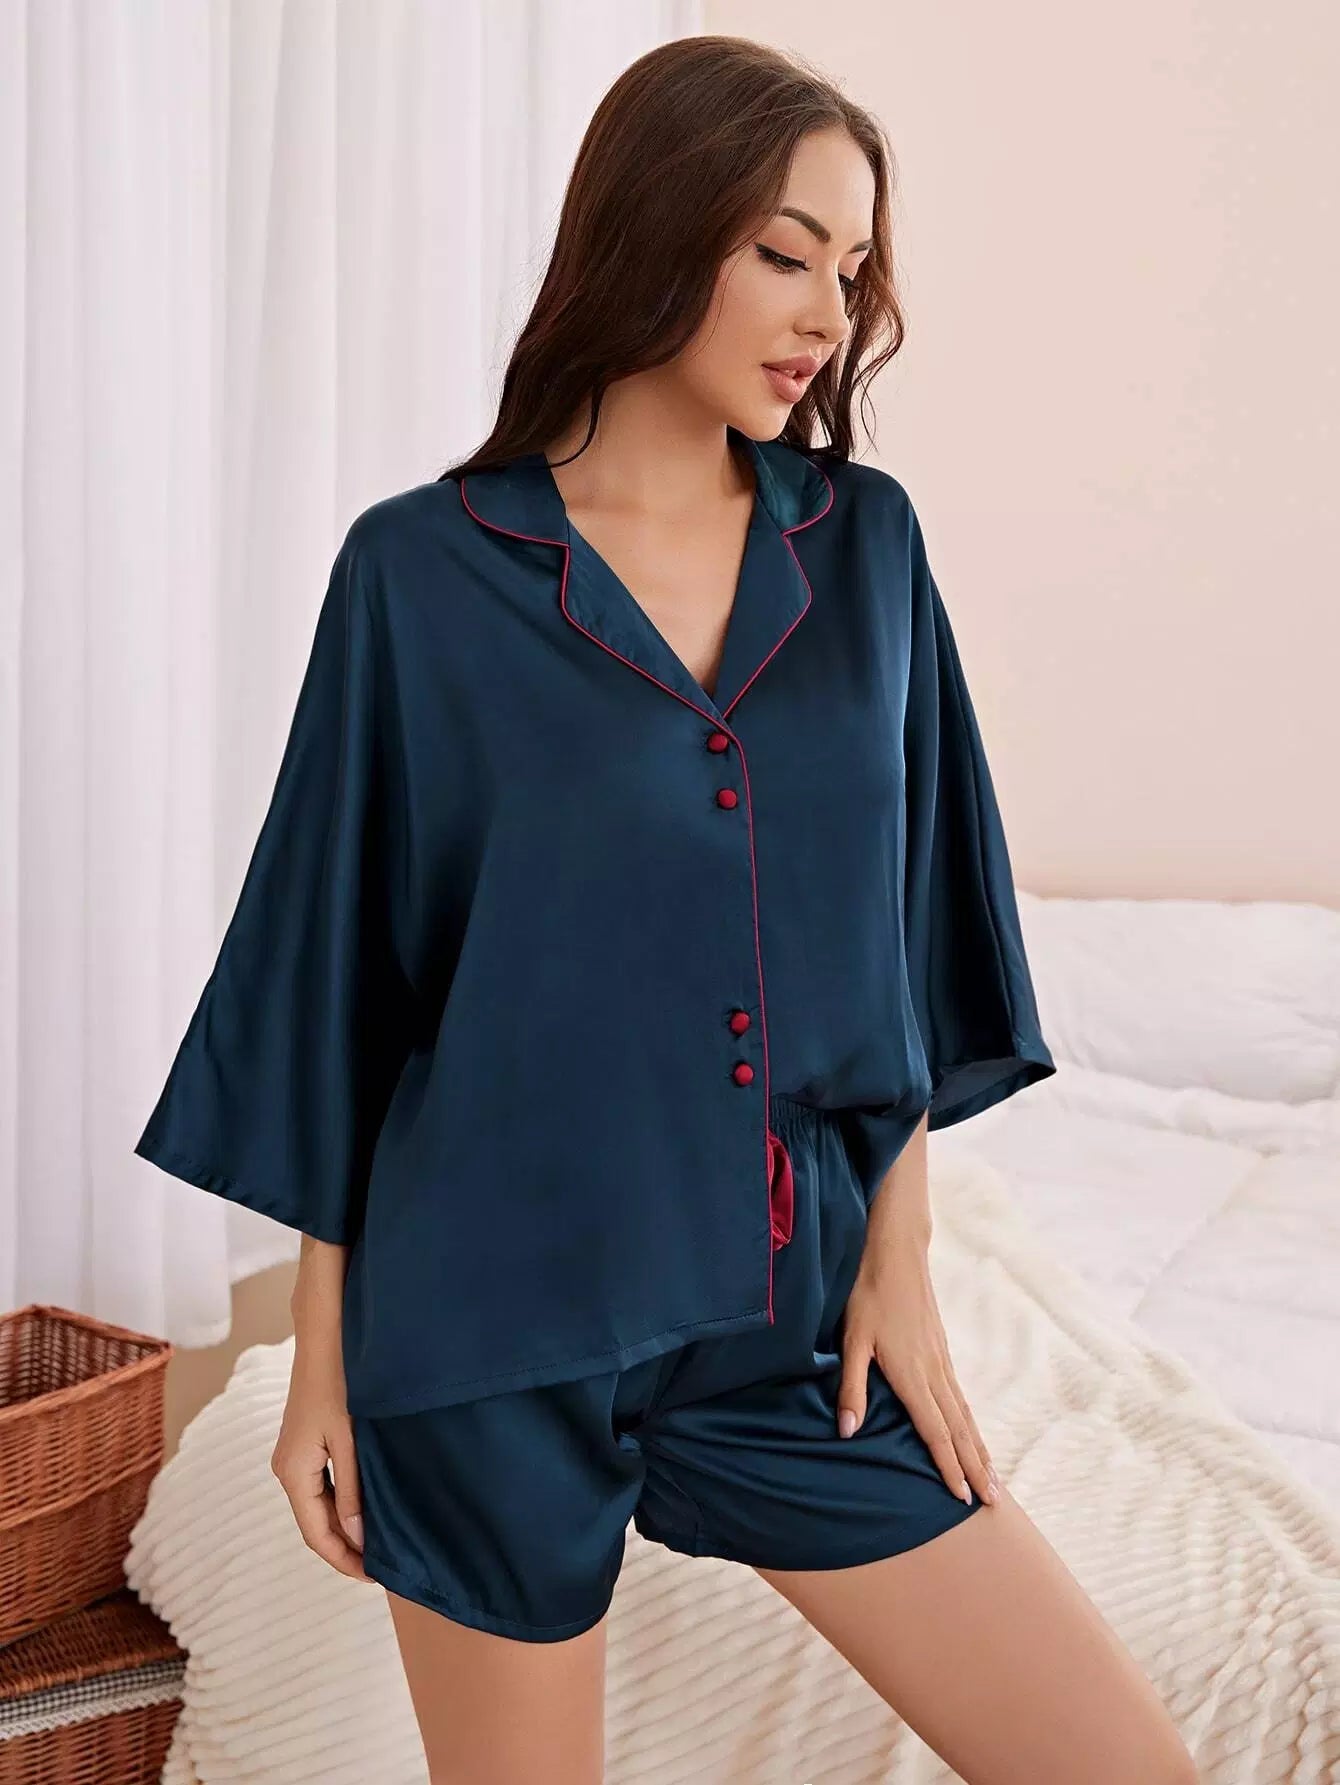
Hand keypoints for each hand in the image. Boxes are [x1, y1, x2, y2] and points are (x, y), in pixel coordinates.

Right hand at [270, 1331, 369, 1580]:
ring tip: (377, 1546)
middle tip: (382, 1568)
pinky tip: (364, 1511)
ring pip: (318, 1507)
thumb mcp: (349, 1439)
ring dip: (343, 1528)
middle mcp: (286, 1469)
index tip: (375, 1576)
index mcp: (293, 1472)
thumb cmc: (339, 1382)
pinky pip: (320, 1488)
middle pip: (315, 1524)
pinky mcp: (303, 1445)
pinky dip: (340, 1505)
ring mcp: (293, 1457)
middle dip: (345, 1548)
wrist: (324, 1337)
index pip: (316, 1534)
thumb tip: (357, 1537)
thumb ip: (352, 1489)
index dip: (344, 1560)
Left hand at [837, 1236, 1000, 1506]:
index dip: (947, 1465)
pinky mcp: (943, 1352)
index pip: (934, 1430)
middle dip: (976, 1467)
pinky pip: (962, 1397)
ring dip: (979, 1449)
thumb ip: (852, 1386)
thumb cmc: (868, 1294)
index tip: (962, 1497)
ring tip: (994, 1479)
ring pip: (965, 1415)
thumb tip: (847, 1430)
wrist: (897, 1252)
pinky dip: (971, 1424)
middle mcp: (934, 1372)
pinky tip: (972, 1434)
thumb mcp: (852, 1339)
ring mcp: (942, 1361)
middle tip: (994, 1502)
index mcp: (911, 1374)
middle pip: (958, 1429)